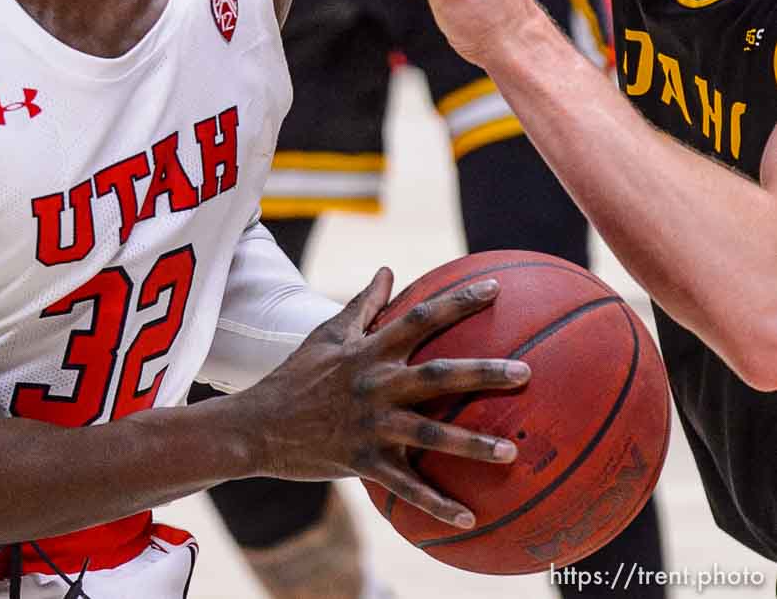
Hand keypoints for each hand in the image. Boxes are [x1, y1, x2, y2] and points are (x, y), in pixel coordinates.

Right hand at [243, 268, 529, 528]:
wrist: (260, 425)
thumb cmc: (298, 374)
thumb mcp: (329, 332)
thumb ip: (365, 303)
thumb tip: (389, 269)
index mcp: (370, 350)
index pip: (421, 318)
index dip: (459, 302)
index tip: (496, 289)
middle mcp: (375, 384)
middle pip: (436, 375)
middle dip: (482, 373)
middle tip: (525, 372)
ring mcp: (370, 425)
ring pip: (428, 434)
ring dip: (470, 443)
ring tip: (510, 452)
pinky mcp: (362, 461)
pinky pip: (404, 487)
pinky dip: (435, 503)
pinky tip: (468, 517)